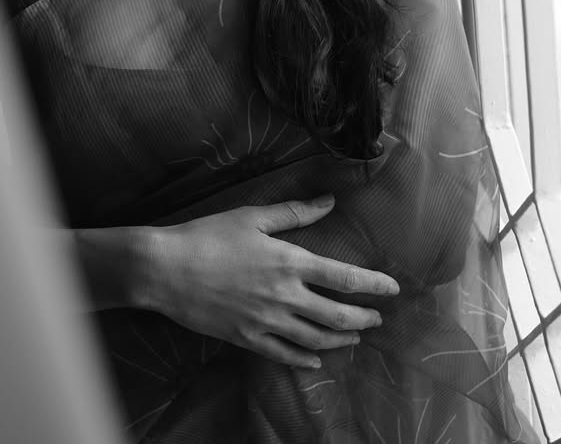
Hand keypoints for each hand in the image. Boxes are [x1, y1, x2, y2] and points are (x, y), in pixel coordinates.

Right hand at [144, 195, 398, 368]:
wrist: (167, 269)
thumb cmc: (209, 235)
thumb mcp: (253, 216)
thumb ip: (294, 212)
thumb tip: (329, 201)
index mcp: (289, 262)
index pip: (343, 277)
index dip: (372, 284)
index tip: (393, 289)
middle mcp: (284, 296)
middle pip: (336, 316)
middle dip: (363, 319)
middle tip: (378, 319)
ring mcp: (266, 322)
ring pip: (314, 340)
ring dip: (339, 341)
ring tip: (354, 338)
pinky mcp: (247, 339)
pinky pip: (283, 354)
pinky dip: (304, 359)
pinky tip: (315, 360)